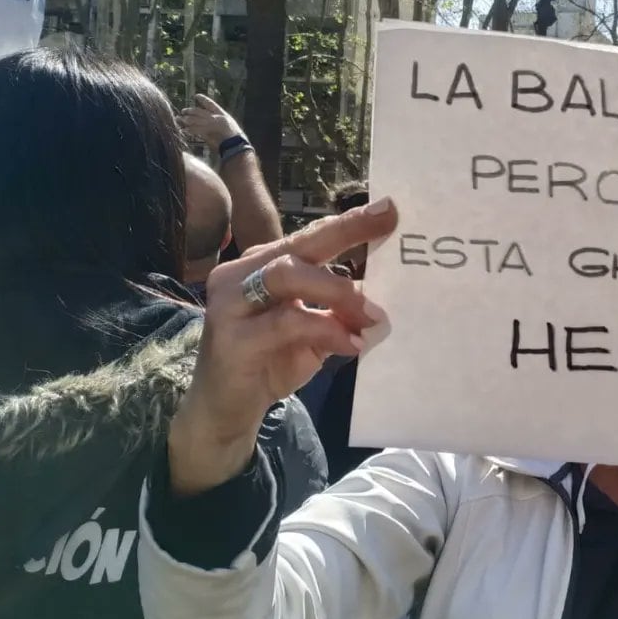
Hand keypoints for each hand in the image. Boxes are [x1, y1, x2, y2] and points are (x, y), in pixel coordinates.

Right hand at [168, 199, 397, 494]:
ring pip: (286, 276)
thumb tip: (385, 295)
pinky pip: (284, 324)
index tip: (390, 209)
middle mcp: (240, 275)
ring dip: (338, 291)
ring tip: (374, 314)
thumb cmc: (271, 361)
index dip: (349, 223)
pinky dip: (325, 330)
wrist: (226, 410)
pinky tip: (353, 343)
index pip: (309, 236)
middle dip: (346, 235)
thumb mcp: (314, 331)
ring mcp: (230, 305)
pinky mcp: (231, 339)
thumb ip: (340, 309)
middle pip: (297, 246)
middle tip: (391, 234)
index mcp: (262, 265)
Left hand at [178, 93, 243, 152]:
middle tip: (183, 111)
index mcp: (222, 114)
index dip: (203, 99)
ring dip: (186, 119)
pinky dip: (189, 130)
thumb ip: (220, 123)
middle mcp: (216, 117)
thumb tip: (211, 123)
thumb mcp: (229, 127)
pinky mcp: (207, 131)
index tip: (196, 96)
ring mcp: (211, 124)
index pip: (211, 104)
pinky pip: (195, 129)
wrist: (236, 145)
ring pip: (195, 119)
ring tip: (180, 119)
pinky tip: (184, 130)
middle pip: (200, 111)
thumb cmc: (235, 139)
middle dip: (190, 110)